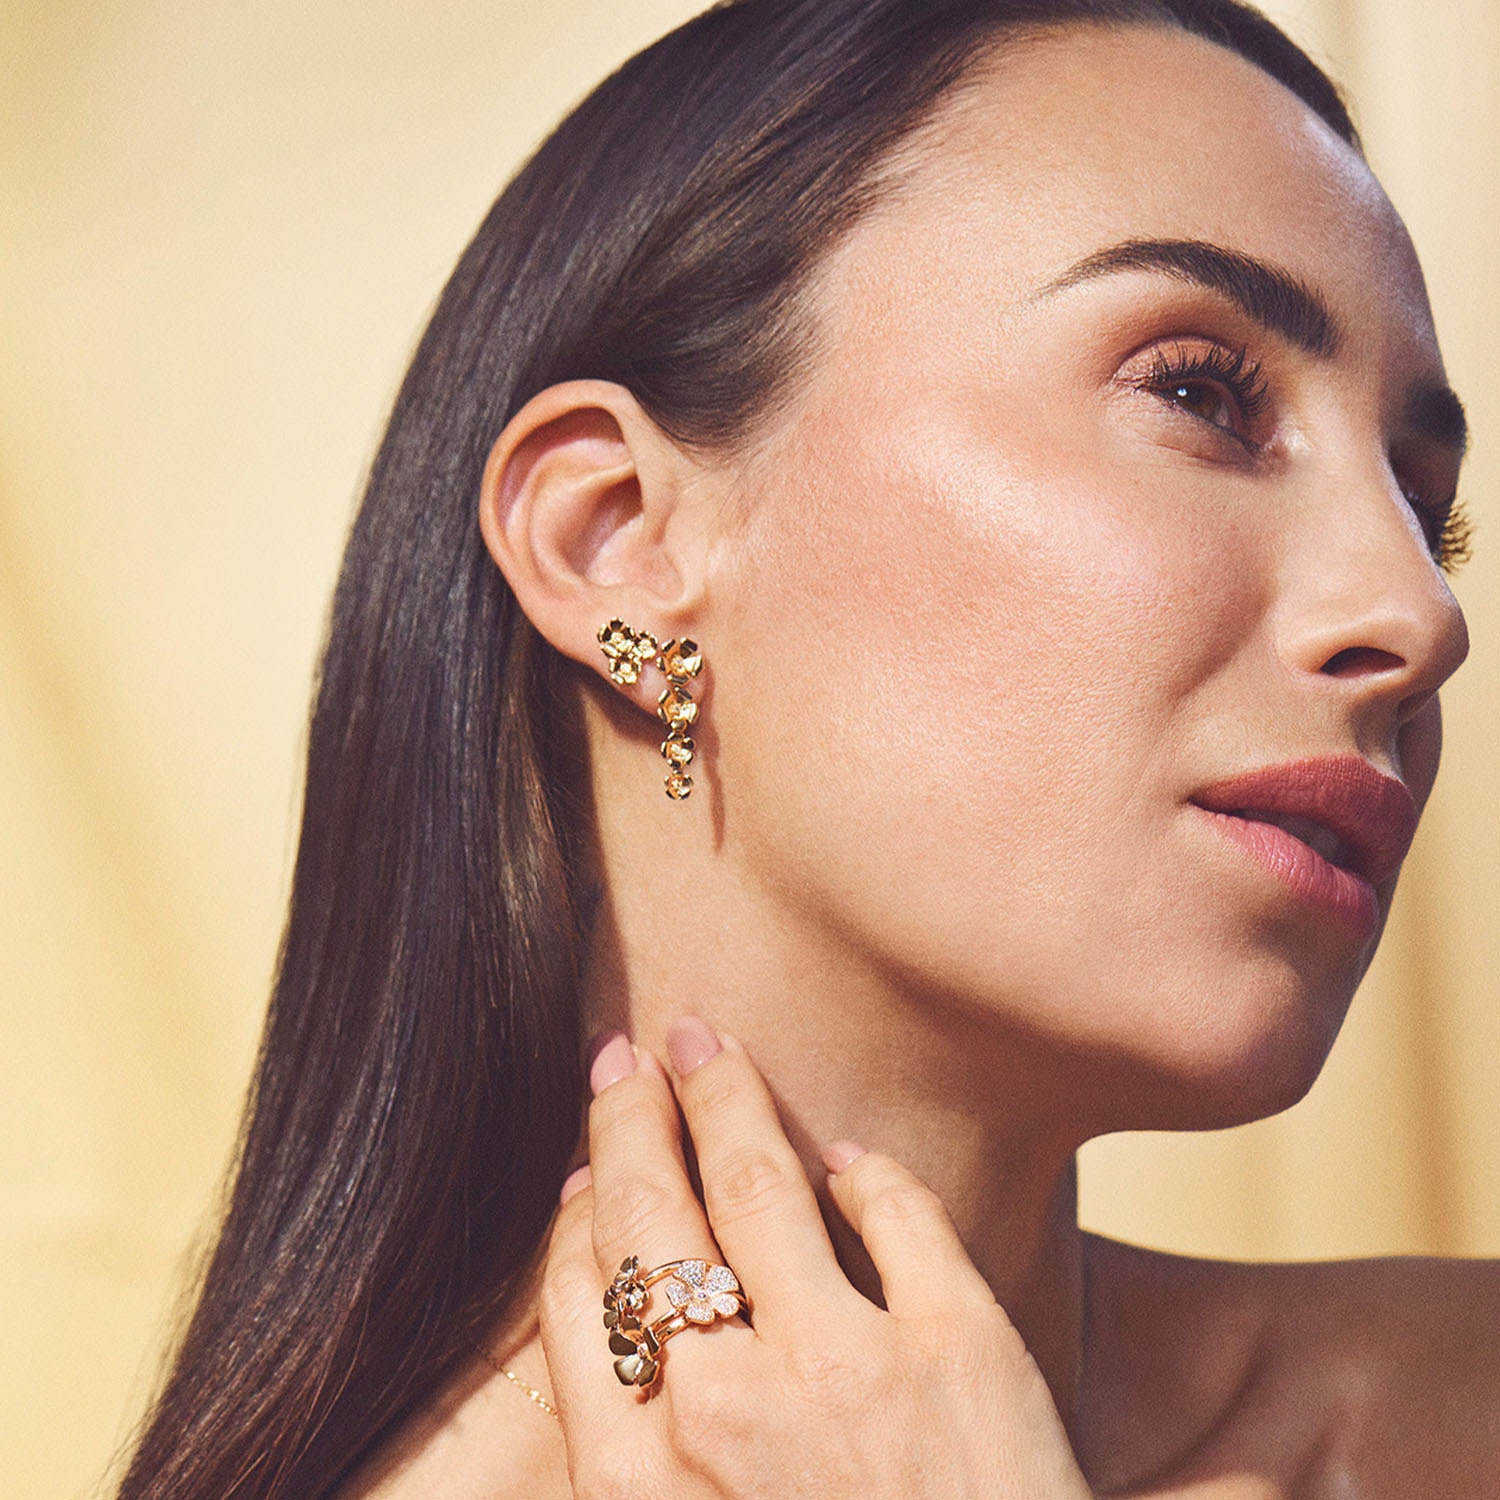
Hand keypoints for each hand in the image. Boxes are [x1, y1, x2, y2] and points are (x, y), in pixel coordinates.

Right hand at [537, 1015, 1095, 1498]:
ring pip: (756, 1179)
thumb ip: (636, 1454)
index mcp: (638, 1488)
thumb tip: (616, 1305)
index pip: (580, 1297)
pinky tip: (846, 1156)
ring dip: (724, 1094)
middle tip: (625, 1053)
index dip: (580, 1211)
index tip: (590, 1161)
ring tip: (704, 1043)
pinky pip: (893, 1210)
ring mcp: (847, 1371)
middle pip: (650, 1215)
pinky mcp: (963, 1346)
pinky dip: (864, 1172)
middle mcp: (727, 1415)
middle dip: (631, 1117)